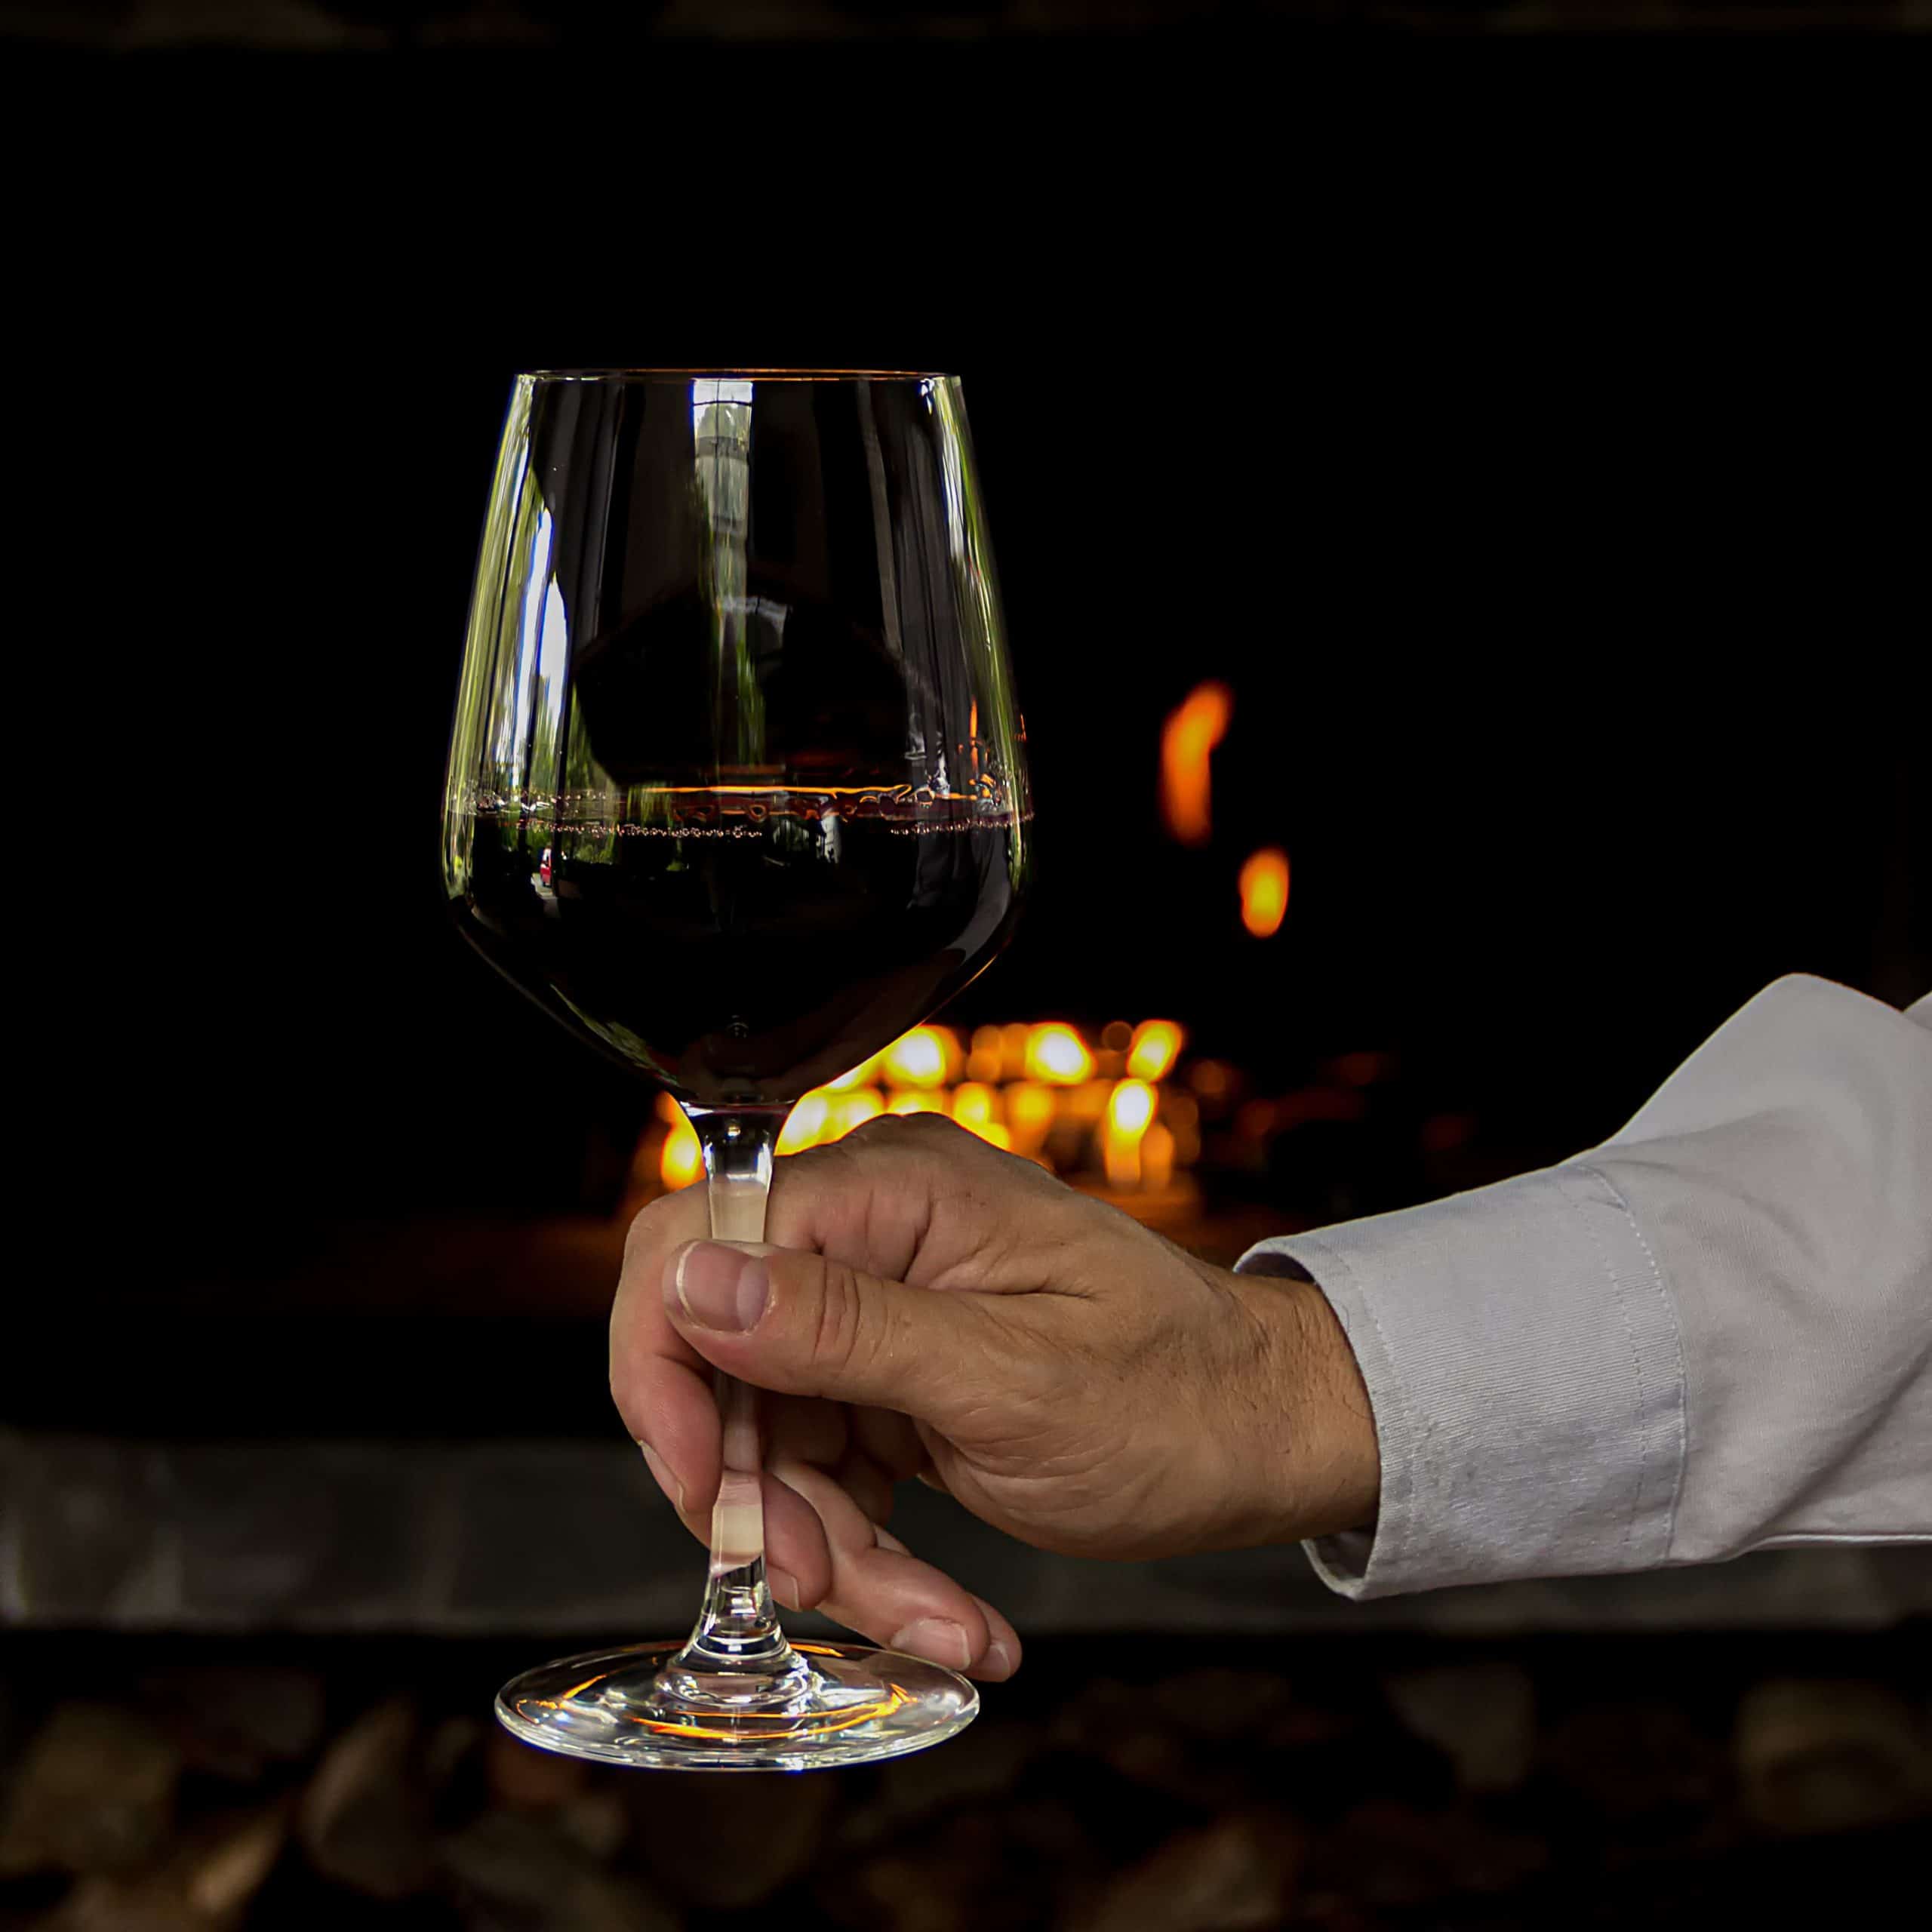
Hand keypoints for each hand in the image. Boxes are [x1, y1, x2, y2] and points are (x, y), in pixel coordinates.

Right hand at [610, 1115, 1377, 1680]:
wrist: (1273, 1435)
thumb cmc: (1181, 1395)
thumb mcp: (1009, 1379)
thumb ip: (842, 1328)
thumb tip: (694, 1280)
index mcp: (894, 1190)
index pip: (699, 1237)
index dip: (665, 1365)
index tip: (703, 1490)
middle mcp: (873, 1232)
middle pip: (722, 1359)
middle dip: (764, 1493)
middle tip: (829, 1583)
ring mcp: (882, 1306)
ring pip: (771, 1438)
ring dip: (832, 1550)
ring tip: (937, 1623)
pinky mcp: (895, 1376)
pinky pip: (827, 1469)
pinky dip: (868, 1553)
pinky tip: (946, 1611)